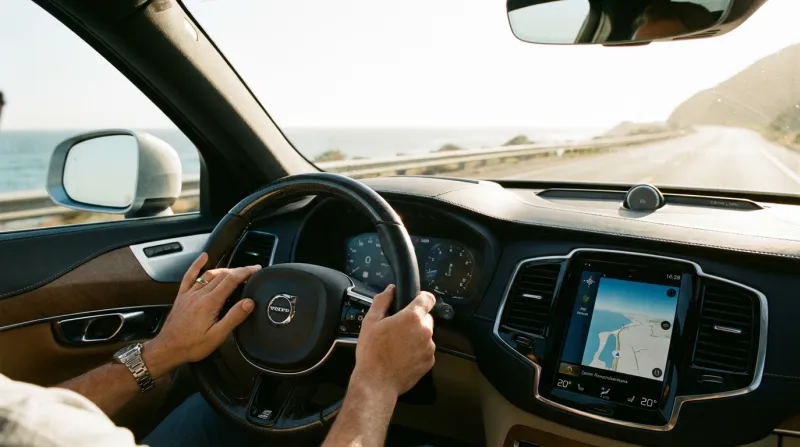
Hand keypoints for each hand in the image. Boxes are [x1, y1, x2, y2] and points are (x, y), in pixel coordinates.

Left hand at [144, 253, 260, 375]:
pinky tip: (203, 258)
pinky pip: (189, 276)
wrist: (167, 349)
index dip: (246, 272)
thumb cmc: (192, 345)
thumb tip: (249, 303)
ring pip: (209, 275)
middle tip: (251, 271)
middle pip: (222, 275)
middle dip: (239, 271)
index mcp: (210, 302)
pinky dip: (197, 265)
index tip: (256, 269)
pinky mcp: (182, 296)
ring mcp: (190, 294)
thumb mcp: (217, 336)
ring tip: (235, 271)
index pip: (232, 280)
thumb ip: (234, 317)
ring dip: (224, 270)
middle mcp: (200, 294)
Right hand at [352, 285, 435, 397]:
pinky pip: (425, 350)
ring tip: (398, 345)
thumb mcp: (370, 321)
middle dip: (414, 320)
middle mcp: (425, 331)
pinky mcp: (429, 361)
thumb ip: (382, 301)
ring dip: (416, 336)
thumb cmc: (372, 353)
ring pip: (425, 334)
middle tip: (398, 328)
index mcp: (412, 317)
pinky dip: (417, 351)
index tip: (415, 300)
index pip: (428, 298)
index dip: (421, 297)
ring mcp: (429, 347)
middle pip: (426, 317)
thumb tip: (390, 290)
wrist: (377, 382)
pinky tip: (402, 356)